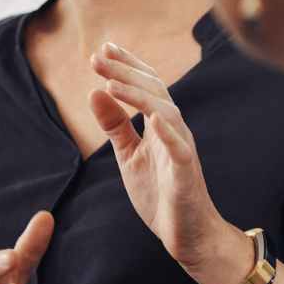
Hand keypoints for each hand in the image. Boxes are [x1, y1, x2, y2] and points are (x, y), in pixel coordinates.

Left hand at [89, 43, 235, 271]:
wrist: (189, 235)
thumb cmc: (161, 193)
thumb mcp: (129, 154)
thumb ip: (115, 125)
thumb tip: (94, 91)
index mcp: (160, 125)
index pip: (145, 85)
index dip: (126, 66)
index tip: (103, 49)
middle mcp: (174, 130)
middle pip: (153, 91)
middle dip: (125, 72)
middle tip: (97, 57)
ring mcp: (182, 149)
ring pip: (165, 112)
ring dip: (139, 96)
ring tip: (112, 83)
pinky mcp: (187, 174)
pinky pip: (180, 149)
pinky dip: (167, 132)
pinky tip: (152, 118)